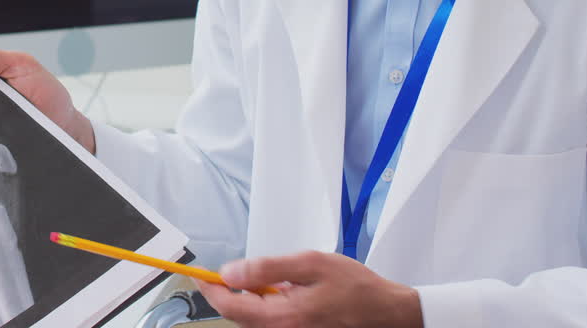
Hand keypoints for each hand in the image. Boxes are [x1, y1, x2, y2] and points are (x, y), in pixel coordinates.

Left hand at [196, 251, 421, 327]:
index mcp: (284, 317)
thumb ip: (267, 268)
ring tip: (269, 280)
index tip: (201, 276)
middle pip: (240, 316)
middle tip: (226, 273)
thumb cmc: (355, 287)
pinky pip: (270, 321)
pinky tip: (282, 291)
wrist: (386, 310)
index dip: (211, 291)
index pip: (231, 308)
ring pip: (254, 319)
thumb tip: (231, 272)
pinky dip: (266, 305)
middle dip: (229, 294)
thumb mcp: (309, 264)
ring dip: (249, 299)